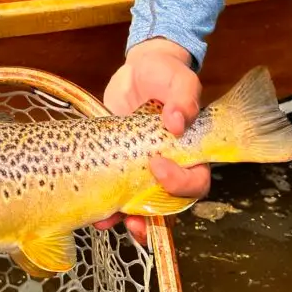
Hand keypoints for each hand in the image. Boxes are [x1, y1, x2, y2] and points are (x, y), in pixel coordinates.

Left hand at [95, 38, 210, 244]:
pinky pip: (117, 193)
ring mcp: (143, 169)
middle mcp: (170, 166)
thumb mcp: (179, 79)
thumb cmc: (165, 74)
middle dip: (151, 217)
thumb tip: (177, 121)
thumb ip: (183, 97)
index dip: (181, 182)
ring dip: (126, 219)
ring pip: (142, 207)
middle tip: (134, 217)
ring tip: (107, 220)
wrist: (138, 71)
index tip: (157, 164)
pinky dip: (107, 206)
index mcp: (191, 151)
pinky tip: (94, 209)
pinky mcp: (120, 166)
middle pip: (169, 205)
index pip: (196, 180)